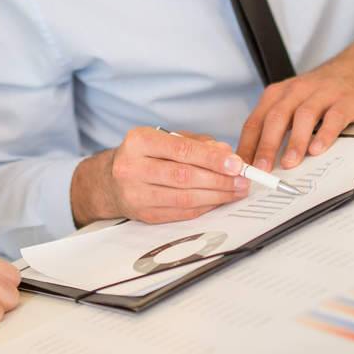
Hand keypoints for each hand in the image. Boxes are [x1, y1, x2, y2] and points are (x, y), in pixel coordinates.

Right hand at [70, 127, 249, 226]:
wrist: (110, 181)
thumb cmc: (144, 155)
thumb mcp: (165, 138)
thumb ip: (197, 144)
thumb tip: (226, 154)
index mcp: (138, 141)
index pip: (181, 150)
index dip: (212, 158)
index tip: (236, 163)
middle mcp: (132, 167)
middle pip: (184, 176)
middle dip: (219, 179)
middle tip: (243, 180)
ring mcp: (136, 194)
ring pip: (184, 198)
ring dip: (216, 196)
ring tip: (236, 191)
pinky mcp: (143, 214)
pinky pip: (180, 213)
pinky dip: (204, 207)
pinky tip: (218, 201)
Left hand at [236, 34, 353, 172]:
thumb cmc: (320, 91)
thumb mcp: (292, 103)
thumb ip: (276, 127)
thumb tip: (258, 161)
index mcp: (277, 95)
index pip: (255, 122)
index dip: (246, 146)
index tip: (242, 168)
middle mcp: (296, 91)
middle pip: (275, 118)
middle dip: (266, 146)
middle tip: (261, 169)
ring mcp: (321, 94)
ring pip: (303, 117)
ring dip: (294, 142)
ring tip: (289, 164)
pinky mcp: (344, 100)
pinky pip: (333, 118)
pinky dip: (325, 134)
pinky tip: (318, 149)